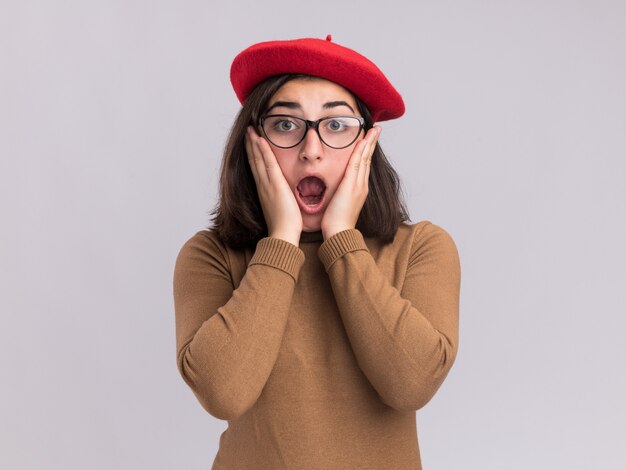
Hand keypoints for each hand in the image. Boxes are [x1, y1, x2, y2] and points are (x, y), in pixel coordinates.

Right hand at [245, 126, 302, 245]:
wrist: (283, 235)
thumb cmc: (285, 226)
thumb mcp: (281, 209)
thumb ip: (282, 200)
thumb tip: (285, 196)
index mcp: (264, 191)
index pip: (257, 168)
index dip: (253, 154)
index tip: (252, 142)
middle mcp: (262, 185)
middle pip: (253, 160)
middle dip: (250, 145)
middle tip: (247, 131)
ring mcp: (267, 184)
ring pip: (257, 159)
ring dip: (253, 143)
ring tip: (251, 129)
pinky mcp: (274, 185)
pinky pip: (267, 163)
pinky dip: (263, 150)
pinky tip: (260, 139)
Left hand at [321, 126, 380, 239]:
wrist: (339, 234)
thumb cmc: (336, 223)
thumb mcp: (339, 204)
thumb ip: (339, 194)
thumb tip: (335, 189)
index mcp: (358, 189)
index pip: (364, 165)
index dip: (367, 151)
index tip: (369, 139)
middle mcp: (361, 185)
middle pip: (368, 159)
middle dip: (372, 143)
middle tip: (376, 129)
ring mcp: (358, 185)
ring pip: (365, 159)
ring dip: (369, 143)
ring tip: (373, 130)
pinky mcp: (352, 186)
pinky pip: (357, 164)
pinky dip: (360, 152)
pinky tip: (362, 141)